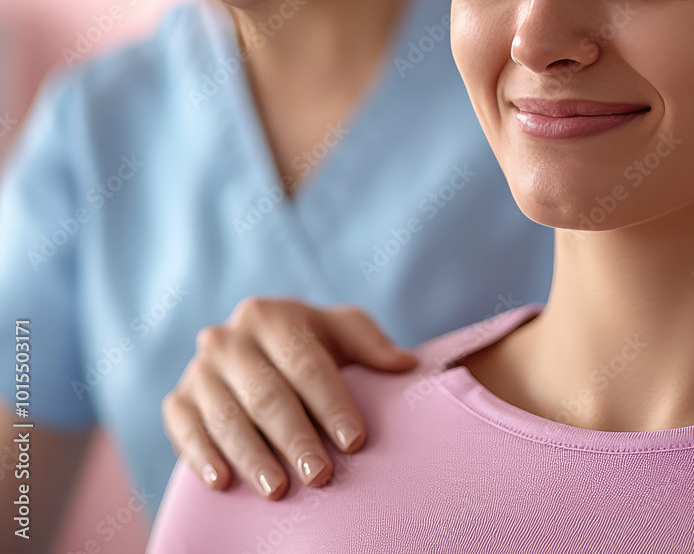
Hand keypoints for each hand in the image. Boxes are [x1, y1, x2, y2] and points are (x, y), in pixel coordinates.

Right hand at [162, 297, 417, 498]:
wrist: (255, 350)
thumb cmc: (310, 344)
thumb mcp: (342, 332)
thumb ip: (372, 345)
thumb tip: (406, 365)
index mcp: (271, 315)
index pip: (306, 363)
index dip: (332, 403)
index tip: (355, 441)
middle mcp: (229, 338)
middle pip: (266, 393)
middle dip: (295, 437)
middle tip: (320, 475)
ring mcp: (199, 369)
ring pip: (226, 415)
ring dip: (251, 455)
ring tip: (279, 489)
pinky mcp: (177, 400)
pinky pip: (184, 429)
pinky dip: (201, 455)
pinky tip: (222, 482)